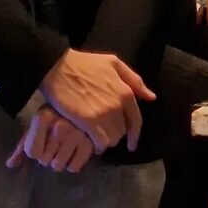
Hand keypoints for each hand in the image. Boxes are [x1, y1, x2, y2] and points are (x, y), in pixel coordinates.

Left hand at [6, 105, 93, 172]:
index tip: (39, 144)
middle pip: (44, 161)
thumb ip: (22, 145)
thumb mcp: (36, 125)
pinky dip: (72, 164)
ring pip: (58, 166)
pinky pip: (74, 168)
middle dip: (46, 156)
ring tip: (62, 148)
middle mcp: (59, 126)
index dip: (34, 151)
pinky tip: (73, 152)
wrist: (81, 108)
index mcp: (42, 118)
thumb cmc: (53, 118)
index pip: (31, 151)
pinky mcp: (89, 144)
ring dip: (58, 161)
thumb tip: (9, 165)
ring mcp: (76, 135)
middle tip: (53, 145)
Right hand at [40, 49, 154, 152]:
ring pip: (112, 138)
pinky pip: (99, 142)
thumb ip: (133, 79)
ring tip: (96, 136)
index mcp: (125, 92)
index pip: (136, 121)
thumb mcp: (111, 63)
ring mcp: (103, 115)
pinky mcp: (88, 122)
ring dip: (105, 140)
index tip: (131, 144)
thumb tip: (151, 97)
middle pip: (122, 131)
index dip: (134, 134)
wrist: (56, 66)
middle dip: (115, 134)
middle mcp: (117, 106)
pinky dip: (96, 145)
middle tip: (104, 132)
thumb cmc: (83, 63)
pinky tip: (90, 141)